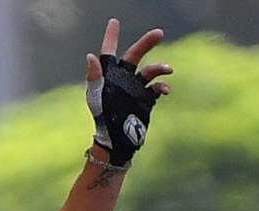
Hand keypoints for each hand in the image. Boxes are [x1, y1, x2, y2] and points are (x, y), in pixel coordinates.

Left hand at [85, 18, 171, 168]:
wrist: (117, 140)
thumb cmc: (103, 119)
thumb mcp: (96, 98)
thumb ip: (94, 77)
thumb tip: (91, 56)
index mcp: (109, 76)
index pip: (109, 52)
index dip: (111, 37)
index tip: (114, 22)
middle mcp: (123, 79)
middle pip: (135, 55)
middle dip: (147, 43)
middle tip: (159, 33)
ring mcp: (136, 89)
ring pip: (150, 71)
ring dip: (160, 67)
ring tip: (168, 69)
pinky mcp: (146, 100)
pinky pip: (156, 88)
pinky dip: (162, 86)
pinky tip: (165, 89)